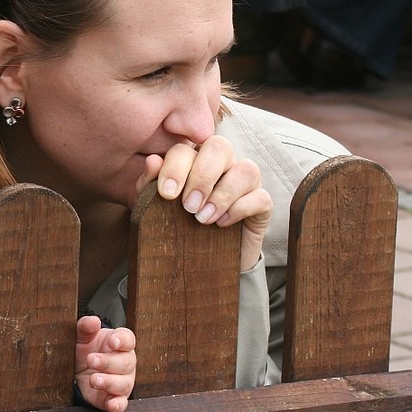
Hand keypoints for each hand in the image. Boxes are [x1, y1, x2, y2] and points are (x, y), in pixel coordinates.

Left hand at [74, 315, 135, 411]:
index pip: (128, 339)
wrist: (77, 370)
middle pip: (126, 362)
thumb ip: (85, 327)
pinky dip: (117, 405)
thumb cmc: (85, 348)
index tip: (112, 341)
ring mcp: (123, 381)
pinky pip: (121, 404)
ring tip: (94, 379)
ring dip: (110, 382)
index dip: (122, 340)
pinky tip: (111, 404)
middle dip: (109, 362)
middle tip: (91, 360)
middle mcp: (126, 362)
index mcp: (120, 343)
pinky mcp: (115, 398)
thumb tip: (93, 321)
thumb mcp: (81, 336)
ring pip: (124, 383)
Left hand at [137, 135, 272, 271]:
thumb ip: (150, 184)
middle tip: (188, 206)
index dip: (176, 166)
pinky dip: (240, 209)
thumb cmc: (176, 227)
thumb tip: (153, 161)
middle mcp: (222, 165)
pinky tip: (222, 224)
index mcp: (194, 160)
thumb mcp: (155, 208)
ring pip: (247, 169)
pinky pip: (260, 197)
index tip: (167, 194)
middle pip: (220, 147)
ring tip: (203, 218)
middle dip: (202, 175)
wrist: (199, 264)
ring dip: (223, 194)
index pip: (187, 148)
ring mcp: (245, 183)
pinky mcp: (262, 205)